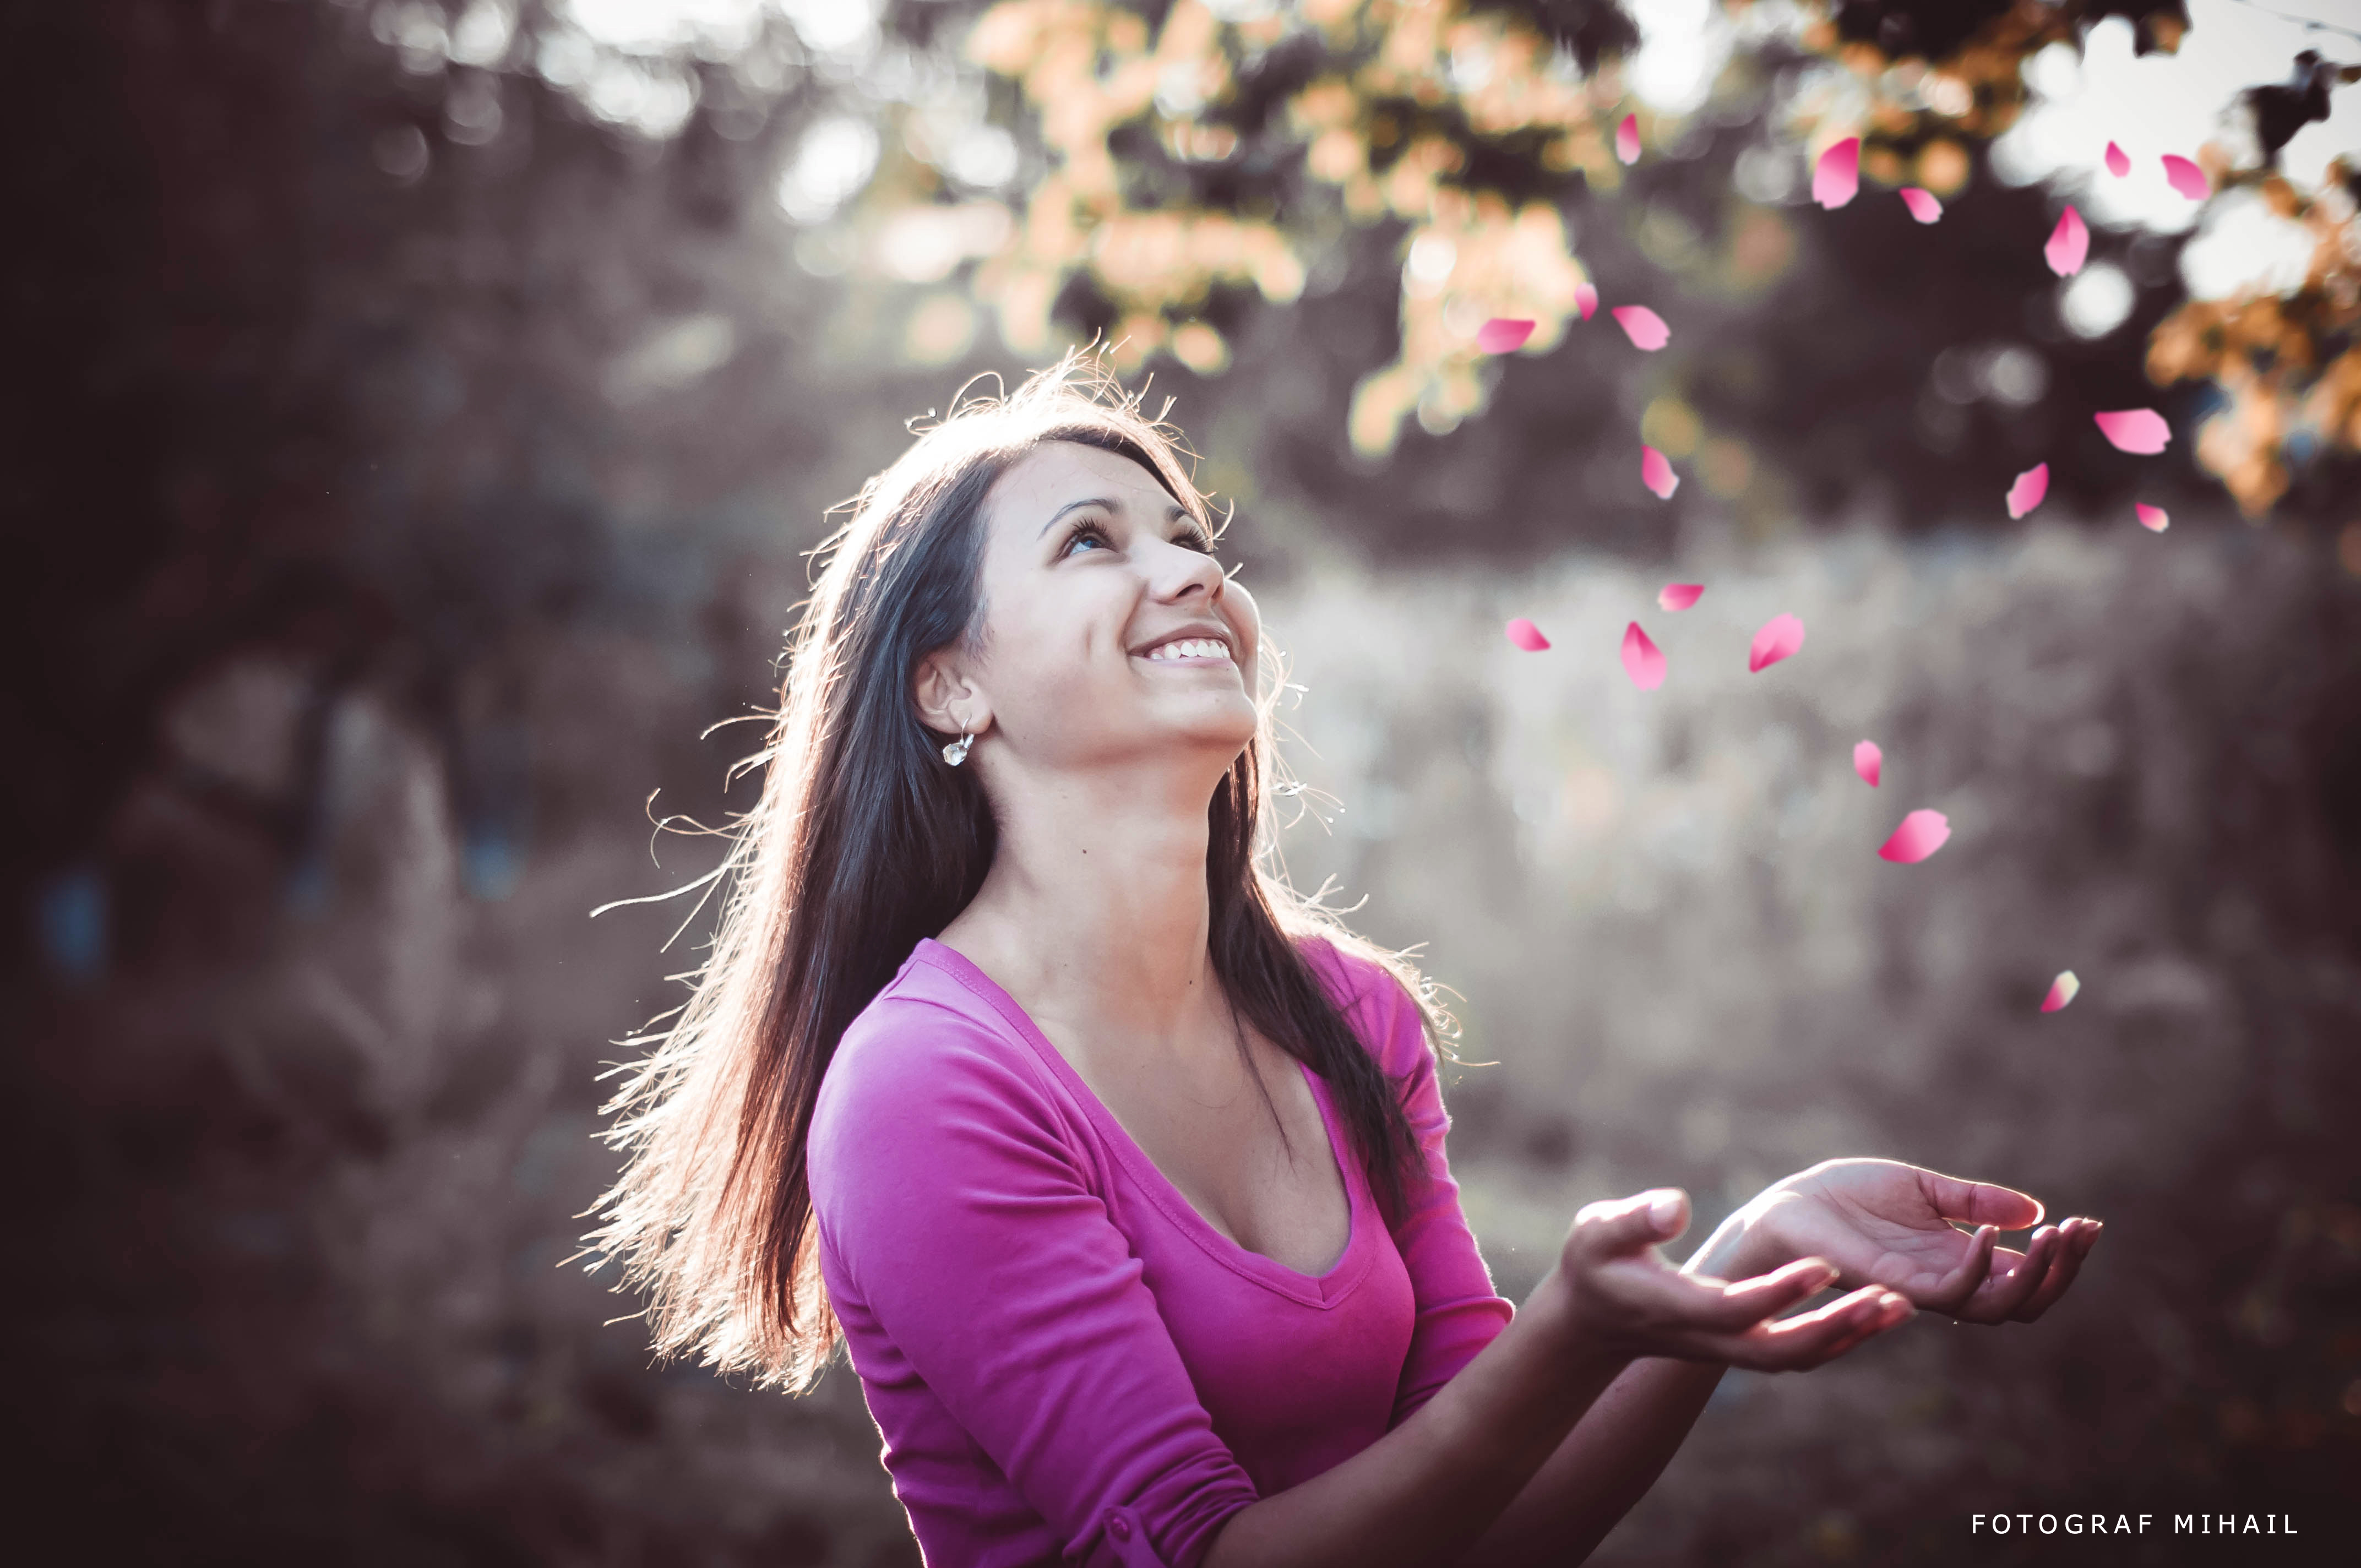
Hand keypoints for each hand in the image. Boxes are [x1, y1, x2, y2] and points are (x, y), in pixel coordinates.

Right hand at [1551, 1188, 1916, 1372]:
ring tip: (1901, 1303)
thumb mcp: (1598, 1231)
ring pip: (1800, 1356)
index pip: (1738, 1307)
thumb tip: (1676, 1204)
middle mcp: (1711, 1338)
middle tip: (1887, 1297)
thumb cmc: (1595, 1263)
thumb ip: (1635, 1219)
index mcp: (1678, 1307)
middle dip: (1837, 1327)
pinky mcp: (1745, 1344)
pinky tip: (1879, 1307)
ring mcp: (1730, 1348)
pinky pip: (1803, 1351)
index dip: (1782, 1290)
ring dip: (1852, 1335)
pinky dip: (1845, 1336)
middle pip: (1783, 1349)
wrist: (1595, 1318)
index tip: (1825, 1263)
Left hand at [1706, 1158, 2100, 1323]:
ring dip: (2033, 1274)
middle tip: (2081, 1232)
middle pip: (2025, 1299)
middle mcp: (1947, 1281)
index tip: (2088, 1223)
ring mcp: (1924, 1289)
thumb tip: (2034, 1211)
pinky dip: (1976, 1266)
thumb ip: (1974, 1201)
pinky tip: (1986, 1234)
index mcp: (1957, 1259)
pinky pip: (1949, 1293)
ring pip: (1998, 1305)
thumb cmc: (1846, 1197)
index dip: (2062, 1256)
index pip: (2025, 1275)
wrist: (1788, 1206)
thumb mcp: (1921, 1188)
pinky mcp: (1894, 1286)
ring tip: (2051, 1235)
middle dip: (2061, 1270)